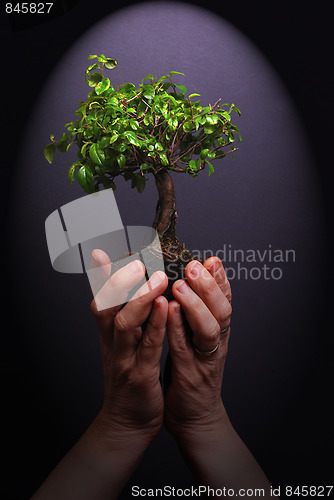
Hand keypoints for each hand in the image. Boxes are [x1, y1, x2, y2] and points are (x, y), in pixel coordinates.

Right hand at [90, 249, 167, 442]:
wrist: (128, 421)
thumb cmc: (131, 375)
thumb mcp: (123, 344)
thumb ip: (125, 316)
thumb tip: (128, 288)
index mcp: (108, 333)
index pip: (100, 298)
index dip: (99, 276)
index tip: (101, 251)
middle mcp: (112, 342)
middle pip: (106, 306)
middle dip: (118, 280)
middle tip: (134, 258)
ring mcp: (124, 358)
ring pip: (125, 323)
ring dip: (139, 298)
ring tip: (156, 277)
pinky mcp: (140, 374)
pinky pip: (148, 346)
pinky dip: (155, 324)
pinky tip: (164, 305)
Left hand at [164, 257, 231, 440]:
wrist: (194, 418)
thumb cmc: (191, 373)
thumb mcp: (196, 339)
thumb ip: (193, 315)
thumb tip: (184, 285)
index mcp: (216, 331)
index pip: (223, 300)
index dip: (220, 279)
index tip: (211, 259)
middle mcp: (215, 343)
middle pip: (222, 309)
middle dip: (210, 284)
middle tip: (196, 263)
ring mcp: (205, 360)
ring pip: (209, 328)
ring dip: (196, 304)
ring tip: (181, 282)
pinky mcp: (191, 376)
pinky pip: (185, 349)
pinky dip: (178, 328)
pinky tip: (169, 310)